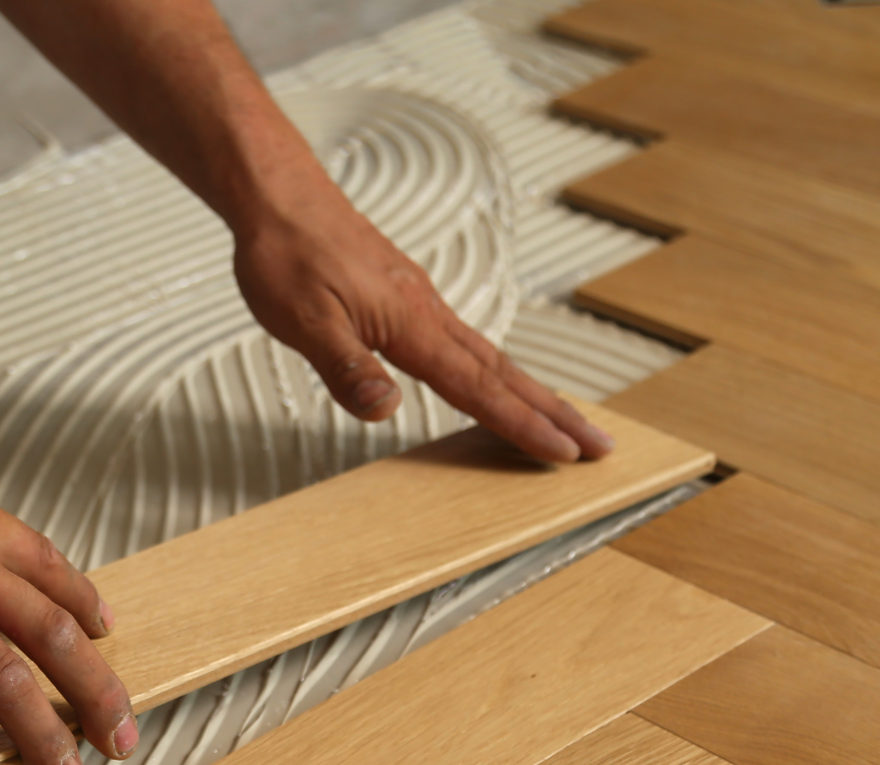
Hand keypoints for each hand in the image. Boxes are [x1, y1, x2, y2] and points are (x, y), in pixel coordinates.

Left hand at [231, 174, 614, 462]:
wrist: (280, 197)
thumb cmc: (286, 253)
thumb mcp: (303, 320)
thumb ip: (346, 367)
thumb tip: (386, 410)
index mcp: (409, 323)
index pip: (476, 386)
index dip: (520, 424)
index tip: (563, 453)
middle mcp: (427, 310)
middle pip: (503, 372)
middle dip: (553, 412)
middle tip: (599, 444)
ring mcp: (420, 301)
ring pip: (489, 354)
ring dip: (531, 392)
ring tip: (564, 420)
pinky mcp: (406, 294)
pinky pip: (464, 340)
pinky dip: (494, 369)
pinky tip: (493, 378)